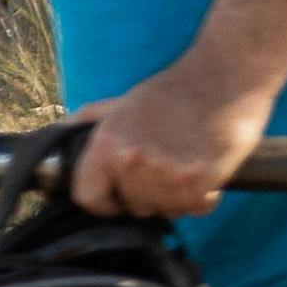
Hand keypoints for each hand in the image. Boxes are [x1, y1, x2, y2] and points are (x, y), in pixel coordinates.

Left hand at [69, 57, 276, 219]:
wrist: (225, 76)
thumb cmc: (176, 88)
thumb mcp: (124, 101)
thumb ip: (90, 119)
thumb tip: (60, 130)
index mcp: (107, 143)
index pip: (88, 196)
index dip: (105, 202)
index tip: (120, 198)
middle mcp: (131, 162)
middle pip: (135, 205)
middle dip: (150, 195)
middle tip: (168, 173)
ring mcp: (165, 175)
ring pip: (167, 210)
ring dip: (179, 198)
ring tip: (190, 171)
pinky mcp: (199, 182)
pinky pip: (196, 208)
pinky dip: (205, 198)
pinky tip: (209, 176)